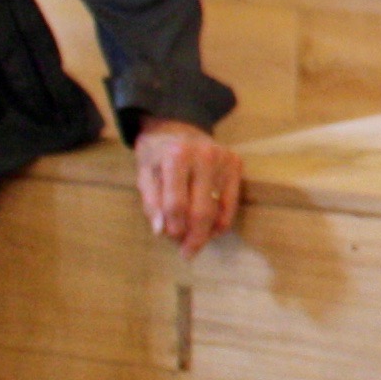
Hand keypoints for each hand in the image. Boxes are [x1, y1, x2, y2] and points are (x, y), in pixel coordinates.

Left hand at [136, 118, 242, 258]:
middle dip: (193, 237)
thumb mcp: (144, 174)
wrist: (177, 125)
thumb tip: (161, 231)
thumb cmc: (156, 154)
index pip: (176, 204)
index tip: (169, 240)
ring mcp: (224, 159)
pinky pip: (232, 202)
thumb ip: (151, 202)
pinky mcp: (236, 163)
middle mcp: (204, 156)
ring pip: (218, 209)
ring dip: (207, 232)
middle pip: (201, 210)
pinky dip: (223, 220)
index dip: (173, 227)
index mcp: (176, 157)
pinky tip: (212, 230)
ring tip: (197, 243)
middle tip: (187, 253)